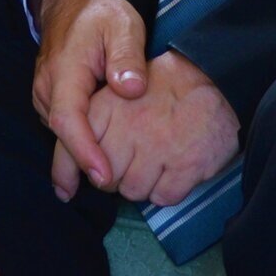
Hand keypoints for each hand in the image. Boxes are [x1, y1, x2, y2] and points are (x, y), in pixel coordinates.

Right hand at [29, 0, 148, 198]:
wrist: (70, 2)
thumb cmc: (100, 14)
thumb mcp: (122, 24)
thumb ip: (127, 55)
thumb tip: (131, 88)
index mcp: (65, 71)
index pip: (69, 120)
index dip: (85, 152)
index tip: (104, 177)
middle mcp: (47, 89)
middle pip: (63, 137)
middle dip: (85, 167)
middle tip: (117, 192)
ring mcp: (45, 97)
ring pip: (62, 137)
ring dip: (82, 161)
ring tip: (114, 184)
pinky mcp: (51, 102)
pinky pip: (64, 130)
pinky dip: (80, 148)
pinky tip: (101, 164)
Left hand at [74, 50, 240, 206]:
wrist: (213, 78)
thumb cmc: (157, 89)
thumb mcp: (113, 94)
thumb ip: (84, 131)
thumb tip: (63, 188)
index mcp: (105, 107)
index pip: (72, 152)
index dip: (74, 172)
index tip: (81, 180)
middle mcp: (128, 128)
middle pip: (104, 181)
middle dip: (114, 176)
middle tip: (131, 159)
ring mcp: (158, 148)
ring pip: (133, 192)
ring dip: (141, 184)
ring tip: (154, 159)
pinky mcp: (186, 165)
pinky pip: (163, 198)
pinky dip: (166, 190)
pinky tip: (172, 168)